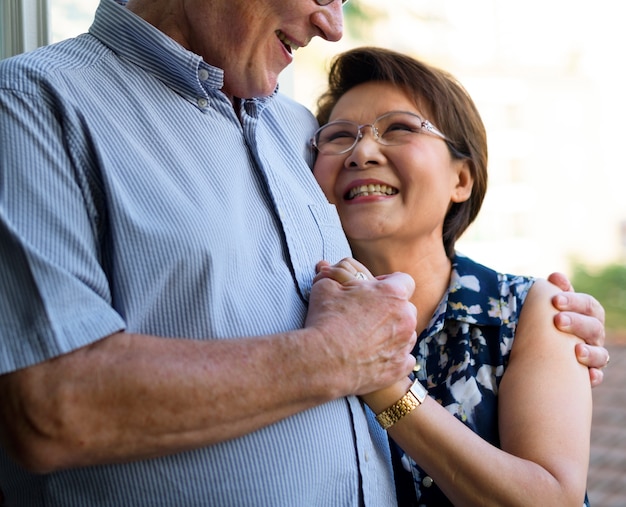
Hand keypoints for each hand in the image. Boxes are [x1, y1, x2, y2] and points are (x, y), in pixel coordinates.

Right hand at [306, 258, 417, 395]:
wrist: (322, 361)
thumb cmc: (325, 320)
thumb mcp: (325, 286)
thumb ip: (334, 275)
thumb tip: (326, 267)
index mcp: (393, 294)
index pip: (404, 280)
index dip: (388, 283)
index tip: (373, 291)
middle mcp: (406, 318)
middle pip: (406, 308)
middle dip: (391, 309)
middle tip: (367, 315)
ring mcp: (405, 345)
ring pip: (406, 334)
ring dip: (392, 333)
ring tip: (367, 339)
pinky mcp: (400, 368)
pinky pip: (404, 359)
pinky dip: (392, 357)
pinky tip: (374, 357)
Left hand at [547, 272, 607, 386]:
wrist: (542, 349)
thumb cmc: (550, 322)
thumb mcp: (552, 306)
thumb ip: (556, 291)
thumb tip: (555, 277)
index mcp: (588, 315)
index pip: (588, 305)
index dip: (574, 301)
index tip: (555, 300)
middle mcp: (594, 335)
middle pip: (594, 328)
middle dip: (577, 323)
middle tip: (557, 320)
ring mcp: (594, 355)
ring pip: (601, 354)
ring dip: (590, 353)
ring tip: (576, 351)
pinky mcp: (588, 374)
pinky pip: (596, 377)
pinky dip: (594, 377)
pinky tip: (588, 377)